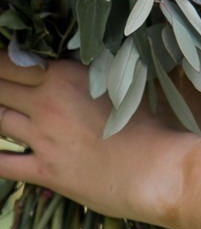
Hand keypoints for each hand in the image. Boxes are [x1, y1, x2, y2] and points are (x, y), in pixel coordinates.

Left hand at [0, 49, 196, 226]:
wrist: (157, 168)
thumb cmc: (152, 120)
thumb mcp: (124, 80)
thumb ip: (97, 68)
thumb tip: (85, 57)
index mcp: (65, 75)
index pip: (13, 60)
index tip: (0, 61)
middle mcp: (46, 103)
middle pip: (0, 87)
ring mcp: (42, 138)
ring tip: (0, 108)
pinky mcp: (44, 171)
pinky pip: (3, 164)